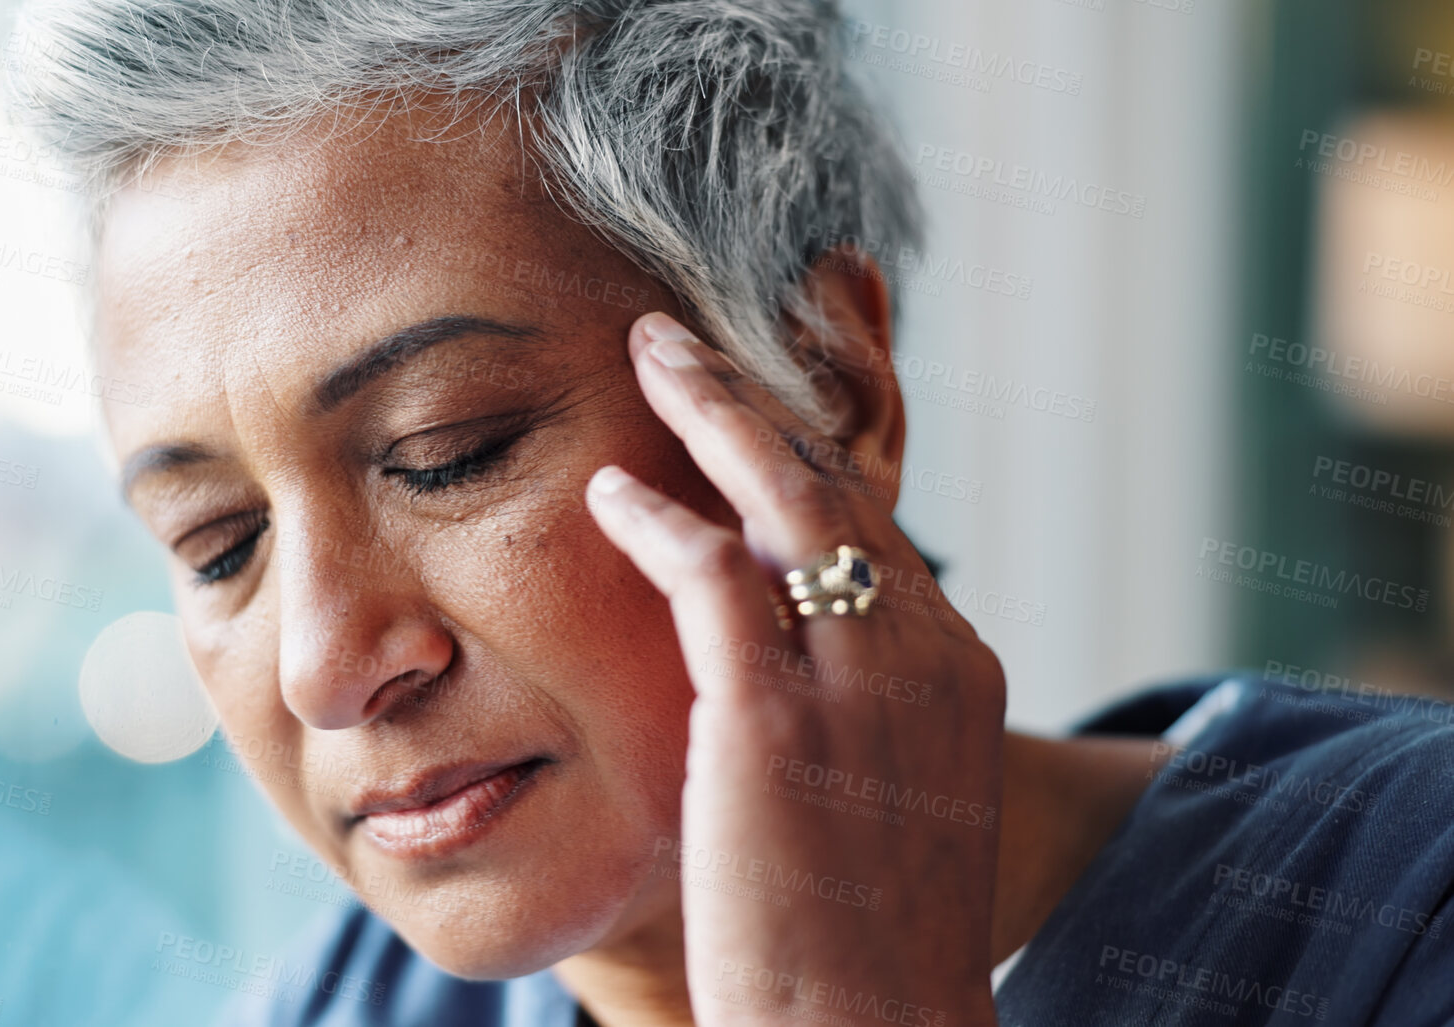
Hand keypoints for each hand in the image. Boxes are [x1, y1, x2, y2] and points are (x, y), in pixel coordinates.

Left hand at [586, 312, 1006, 1026]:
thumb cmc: (861, 938)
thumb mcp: (884, 800)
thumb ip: (854, 711)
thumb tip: (781, 665)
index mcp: (955, 674)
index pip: (873, 523)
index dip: (805, 447)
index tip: (753, 394)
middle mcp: (922, 657)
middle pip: (837, 486)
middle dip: (760, 395)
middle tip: (690, 332)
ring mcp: (857, 684)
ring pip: (785, 499)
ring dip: (711, 412)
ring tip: (649, 353)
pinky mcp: (776, 720)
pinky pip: (713, 575)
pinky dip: (658, 517)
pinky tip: (608, 488)